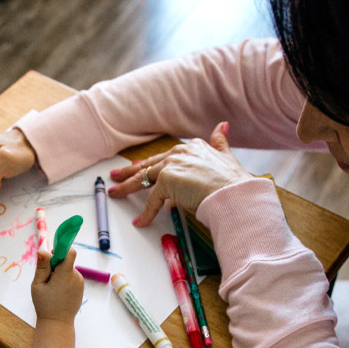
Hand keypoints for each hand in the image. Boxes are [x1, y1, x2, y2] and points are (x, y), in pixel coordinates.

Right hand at [31, 249, 83, 323]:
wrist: (57, 323)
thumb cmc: (45, 304)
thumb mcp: (38, 285)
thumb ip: (42, 266)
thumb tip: (42, 250)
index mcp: (65, 275)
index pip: (70, 252)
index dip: (61, 249)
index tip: (52, 254)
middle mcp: (76, 277)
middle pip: (67, 261)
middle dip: (56, 264)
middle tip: (46, 277)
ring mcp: (80, 283)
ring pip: (68, 269)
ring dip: (60, 273)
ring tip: (52, 288)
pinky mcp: (81, 288)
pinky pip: (72, 277)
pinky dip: (64, 280)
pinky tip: (58, 292)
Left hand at [108, 122, 254, 225]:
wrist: (233, 193)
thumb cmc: (233, 182)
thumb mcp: (227, 157)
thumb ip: (221, 142)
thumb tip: (223, 126)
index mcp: (192, 147)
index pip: (164, 156)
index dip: (150, 163)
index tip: (139, 167)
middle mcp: (180, 152)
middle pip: (149, 165)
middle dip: (130, 171)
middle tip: (116, 175)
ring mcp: (171, 165)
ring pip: (143, 178)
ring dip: (127, 187)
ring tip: (115, 193)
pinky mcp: (166, 181)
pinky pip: (152, 200)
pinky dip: (146, 213)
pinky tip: (141, 221)